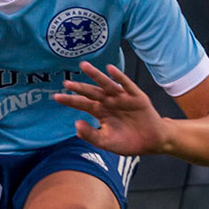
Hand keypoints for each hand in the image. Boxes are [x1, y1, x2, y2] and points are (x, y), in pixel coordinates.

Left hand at [53, 61, 169, 155]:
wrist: (152, 142)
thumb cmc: (128, 141)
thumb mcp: (106, 142)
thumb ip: (91, 135)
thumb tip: (76, 125)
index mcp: (100, 112)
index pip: (82, 104)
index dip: (70, 100)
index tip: (56, 97)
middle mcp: (109, 102)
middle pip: (91, 92)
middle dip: (79, 87)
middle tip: (66, 82)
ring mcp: (122, 98)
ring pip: (106, 85)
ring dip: (96, 75)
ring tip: (84, 67)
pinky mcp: (136, 97)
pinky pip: (126, 85)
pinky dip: (119, 77)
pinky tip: (110, 69)